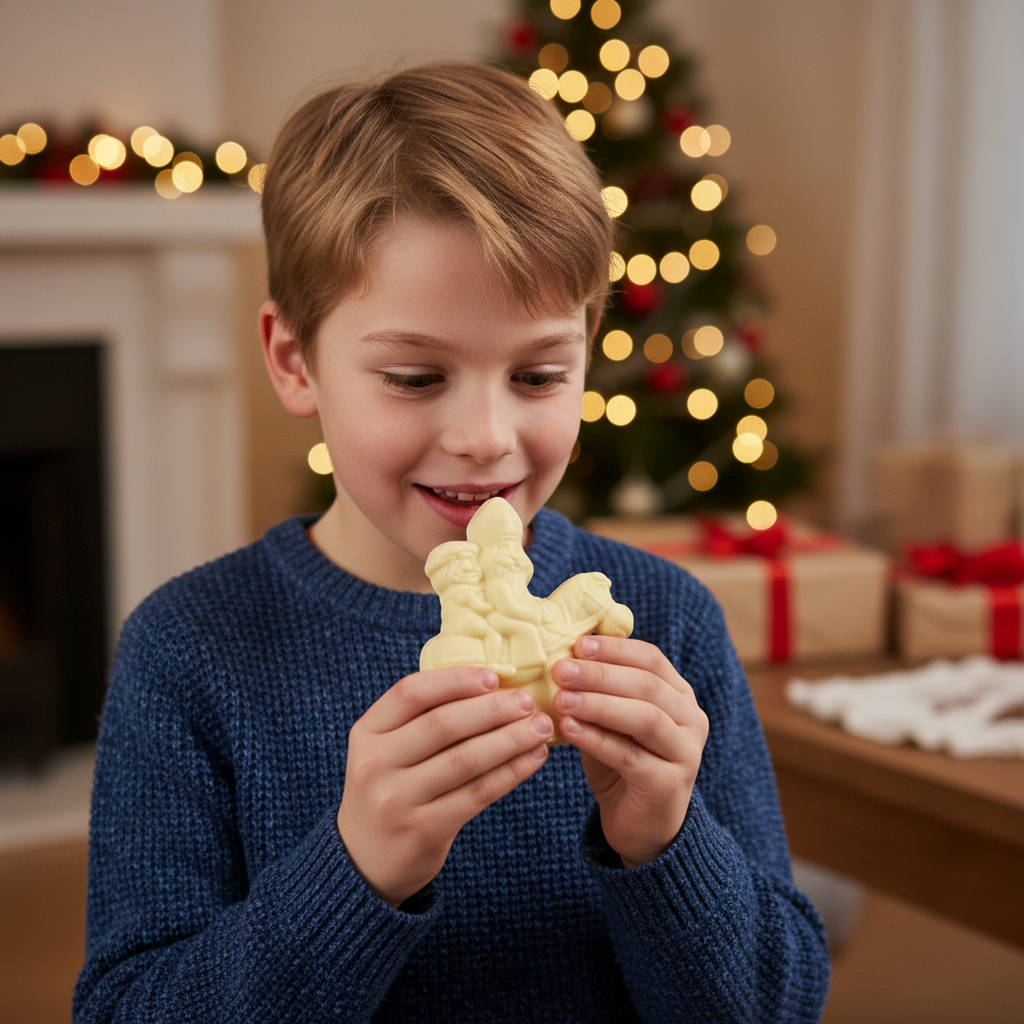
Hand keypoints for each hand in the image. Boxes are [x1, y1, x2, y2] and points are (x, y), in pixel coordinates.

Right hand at [336, 666, 552, 906]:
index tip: (493, 677)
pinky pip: (477, 793)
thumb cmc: (391, 788)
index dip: (455, 680)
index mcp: (367, 732)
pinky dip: (511, 772)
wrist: (365, 859)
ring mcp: (398, 799)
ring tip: (540, 728)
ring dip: (510, 739)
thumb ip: (423, 718)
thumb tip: (491, 685)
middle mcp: (376, 763)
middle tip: (528, 702)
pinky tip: (533, 758)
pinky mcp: (424, 829)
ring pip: (465, 759)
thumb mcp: (387, 749)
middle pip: (442, 725)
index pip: (411, 693)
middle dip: (493, 709)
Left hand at [553, 637, 707, 868]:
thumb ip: (598, 691)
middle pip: (647, 685)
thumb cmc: (621, 763)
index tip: (577, 645)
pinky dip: (596, 739)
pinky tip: (568, 729)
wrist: (640, 826)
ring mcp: (686, 753)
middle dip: (600, 674)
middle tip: (560, 670)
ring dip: (598, 704)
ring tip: (561, 699)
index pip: (651, 659)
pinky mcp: (669, 784)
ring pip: (643, 718)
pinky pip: (630, 755)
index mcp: (679, 695)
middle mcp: (691, 720)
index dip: (614, 649)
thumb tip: (564, 655)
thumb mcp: (610, 720)